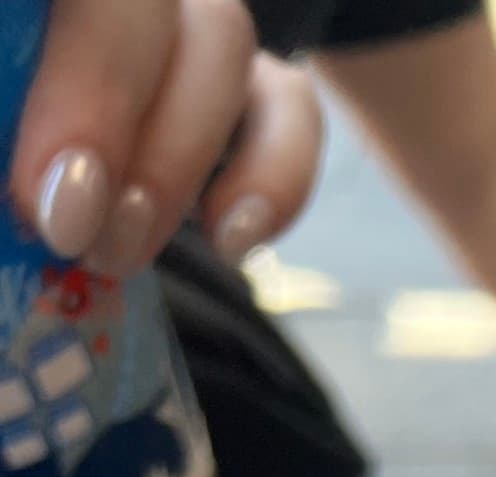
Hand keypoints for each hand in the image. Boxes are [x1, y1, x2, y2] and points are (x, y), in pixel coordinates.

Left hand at [10, 0, 320, 272]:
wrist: (28, 200)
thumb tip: (38, 178)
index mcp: (24, 2)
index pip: (80, 0)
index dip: (81, 74)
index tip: (39, 184)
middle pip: (143, 2)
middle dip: (111, 113)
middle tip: (68, 225)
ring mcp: (180, 27)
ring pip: (220, 39)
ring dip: (175, 161)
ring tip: (116, 253)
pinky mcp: (243, 90)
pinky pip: (289, 106)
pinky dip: (275, 176)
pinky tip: (231, 243)